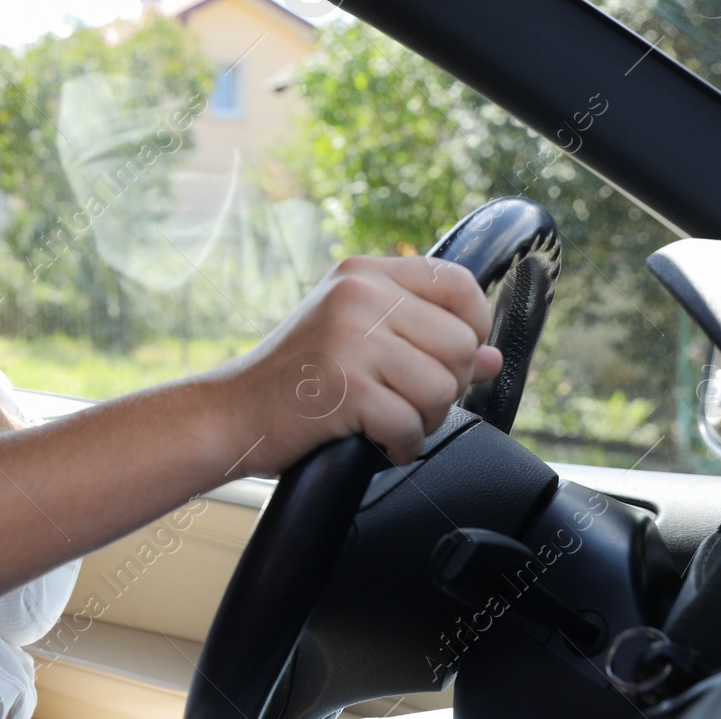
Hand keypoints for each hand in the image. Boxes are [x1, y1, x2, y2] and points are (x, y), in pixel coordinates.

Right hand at [220, 255, 502, 475]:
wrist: (229, 414)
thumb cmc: (294, 380)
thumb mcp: (355, 338)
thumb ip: (422, 339)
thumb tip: (491, 357)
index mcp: (363, 273)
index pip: (458, 282)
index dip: (472, 326)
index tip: (449, 357)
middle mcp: (359, 294)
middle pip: (459, 344)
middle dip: (445, 387)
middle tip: (404, 401)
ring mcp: (351, 337)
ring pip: (442, 387)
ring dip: (423, 420)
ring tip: (386, 421)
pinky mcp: (346, 385)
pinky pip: (411, 425)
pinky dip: (400, 446)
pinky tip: (376, 441)